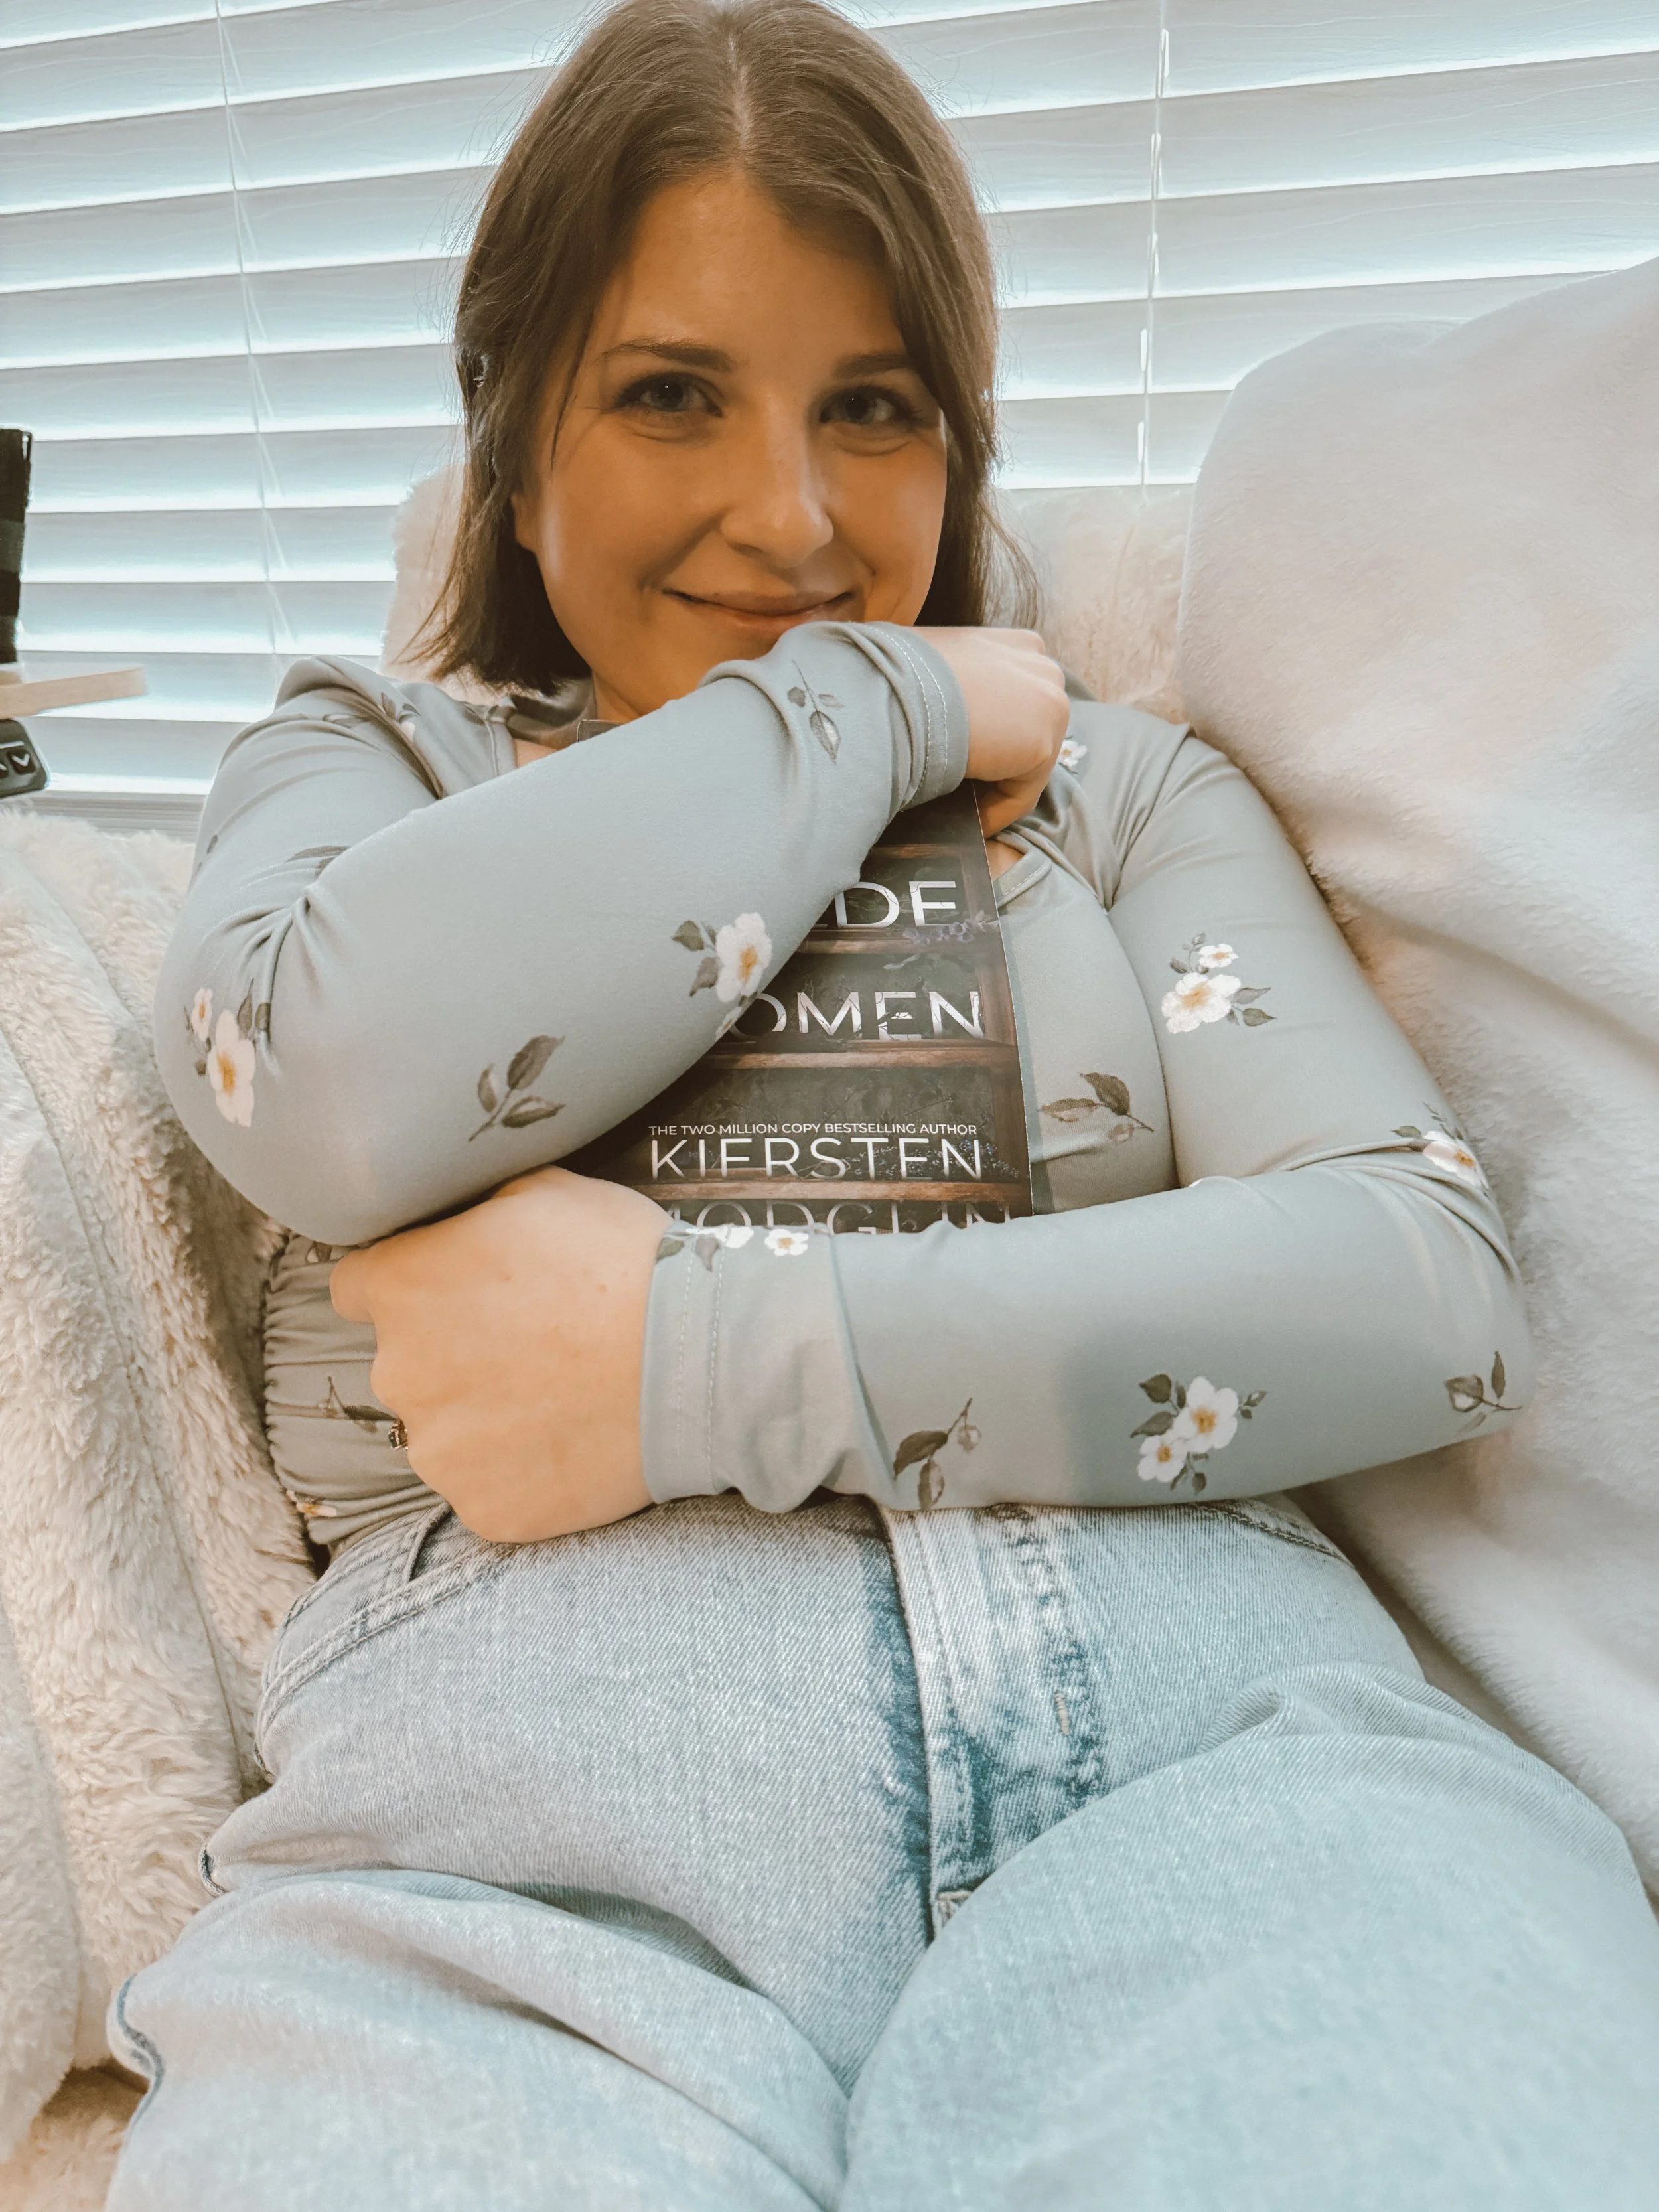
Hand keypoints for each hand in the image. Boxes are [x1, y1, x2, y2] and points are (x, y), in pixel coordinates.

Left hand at [329, 1166, 668, 1542]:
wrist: (696, 1359)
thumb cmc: (624, 1262)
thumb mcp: (545, 1189)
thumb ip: (477, 1211)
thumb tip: (465, 1222)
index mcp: (402, 1286)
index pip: (356, 1288)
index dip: (409, 1285)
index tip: (454, 1291)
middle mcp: (400, 1374)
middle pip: (407, 1363)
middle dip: (455, 1354)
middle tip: (532, 1343)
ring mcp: (440, 1452)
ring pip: (446, 1431)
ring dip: (486, 1416)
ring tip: (561, 1396)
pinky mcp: (485, 1510)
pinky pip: (489, 1487)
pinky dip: (522, 1471)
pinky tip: (572, 1441)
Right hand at [913, 626, 1068, 833]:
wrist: (896, 692)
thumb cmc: (897, 673)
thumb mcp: (933, 662)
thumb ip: (952, 680)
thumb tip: (936, 709)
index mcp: (1020, 644)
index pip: (1017, 699)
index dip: (995, 732)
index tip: (966, 758)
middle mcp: (1044, 667)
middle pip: (1029, 730)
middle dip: (1003, 761)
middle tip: (967, 790)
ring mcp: (1051, 706)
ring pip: (1028, 763)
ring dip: (998, 788)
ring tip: (966, 811)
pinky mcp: (1044, 746)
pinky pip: (1021, 794)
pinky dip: (997, 813)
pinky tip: (971, 825)